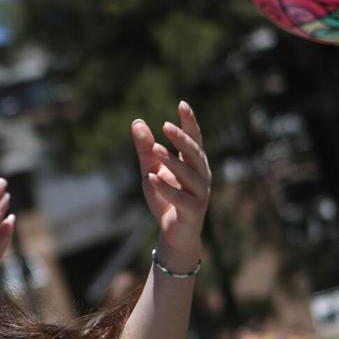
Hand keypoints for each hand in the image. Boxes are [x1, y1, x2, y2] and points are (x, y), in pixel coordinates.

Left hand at [131, 101, 211, 266]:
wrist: (175, 234)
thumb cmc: (166, 199)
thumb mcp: (151, 170)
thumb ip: (146, 149)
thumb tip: (137, 122)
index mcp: (194, 164)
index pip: (194, 139)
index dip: (190, 122)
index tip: (182, 104)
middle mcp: (201, 176)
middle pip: (195, 154)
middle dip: (182, 139)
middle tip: (166, 125)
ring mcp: (200, 194)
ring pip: (189, 175)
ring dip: (172, 161)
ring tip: (155, 149)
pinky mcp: (193, 212)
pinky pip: (180, 198)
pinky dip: (166, 188)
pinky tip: (152, 178)